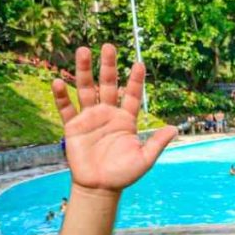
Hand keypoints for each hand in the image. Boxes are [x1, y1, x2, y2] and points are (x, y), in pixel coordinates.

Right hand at [51, 44, 176, 193]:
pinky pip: (66, 108)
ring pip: (86, 89)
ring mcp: (89, 118)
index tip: (139, 63)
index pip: (132, 95)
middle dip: (108, 66)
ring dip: (84, 71)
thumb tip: (175, 129)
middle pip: (108, 85)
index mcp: (126, 120)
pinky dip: (62, 96)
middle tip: (108, 46)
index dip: (136, 80)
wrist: (100, 187)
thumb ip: (157, 143)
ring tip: (83, 51)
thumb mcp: (145, 159)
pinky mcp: (73, 127)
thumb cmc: (124, 174)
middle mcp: (107, 114)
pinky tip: (59, 82)